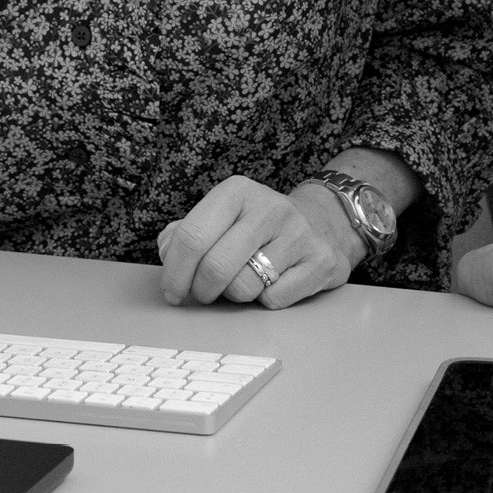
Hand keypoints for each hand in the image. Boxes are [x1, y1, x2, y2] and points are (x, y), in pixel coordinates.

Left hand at [152, 175, 358, 307]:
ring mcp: (299, 235)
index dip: (174, 272)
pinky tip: (271, 283)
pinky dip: (264, 300)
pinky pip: (274, 300)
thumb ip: (187, 232)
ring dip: (234, 295)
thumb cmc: (259, 225)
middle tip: (202, 294)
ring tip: (241, 282)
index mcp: (237, 192)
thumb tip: (168, 255)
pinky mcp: (320, 262)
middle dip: (200, 291)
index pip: (191, 236)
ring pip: (244, 287)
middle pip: (215, 266)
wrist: (324, 222)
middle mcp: (269, 208)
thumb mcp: (222, 216)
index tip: (172, 292)